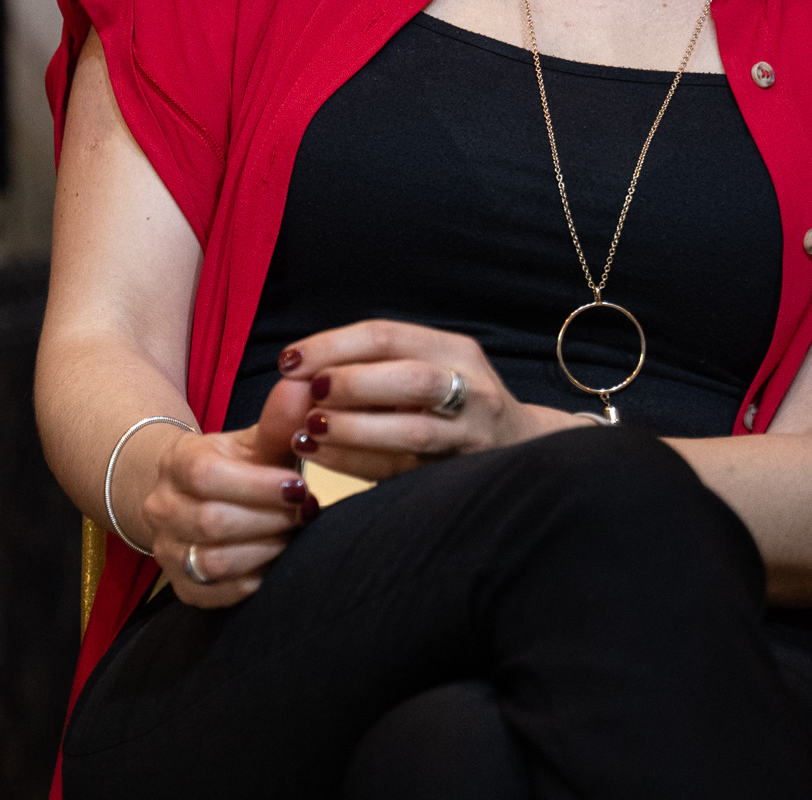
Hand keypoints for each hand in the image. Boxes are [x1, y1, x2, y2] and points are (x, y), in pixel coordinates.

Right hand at [127, 381, 324, 606]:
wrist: (192, 501)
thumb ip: (280, 420)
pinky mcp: (180, 585)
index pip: (207, 476)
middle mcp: (161, 506)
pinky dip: (252, 582)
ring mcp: (166, 548)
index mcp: (177, 463)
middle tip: (303, 514)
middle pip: (213, 522)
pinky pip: (217, 594)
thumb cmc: (236, 470)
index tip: (299, 487)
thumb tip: (305, 384)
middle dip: (270, 520)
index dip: (258, 486)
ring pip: (215, 560)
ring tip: (288, 536)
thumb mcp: (255, 444)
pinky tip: (270, 562)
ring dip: (265, 551)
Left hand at [274, 320, 574, 479]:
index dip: (331, 346)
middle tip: (307, 394)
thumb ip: (371, 364)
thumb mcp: (423, 367)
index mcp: (454, 350)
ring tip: (308, 429)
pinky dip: (357, 463)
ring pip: (414, 431)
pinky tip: (321, 457)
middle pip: (410, 379)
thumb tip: (295, 370)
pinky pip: (406, 470)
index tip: (288, 361)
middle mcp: (472, 388)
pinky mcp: (463, 475)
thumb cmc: (448, 402)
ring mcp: (474, 435)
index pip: (386, 336)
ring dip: (352, 429)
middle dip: (350, 384)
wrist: (522, 449)